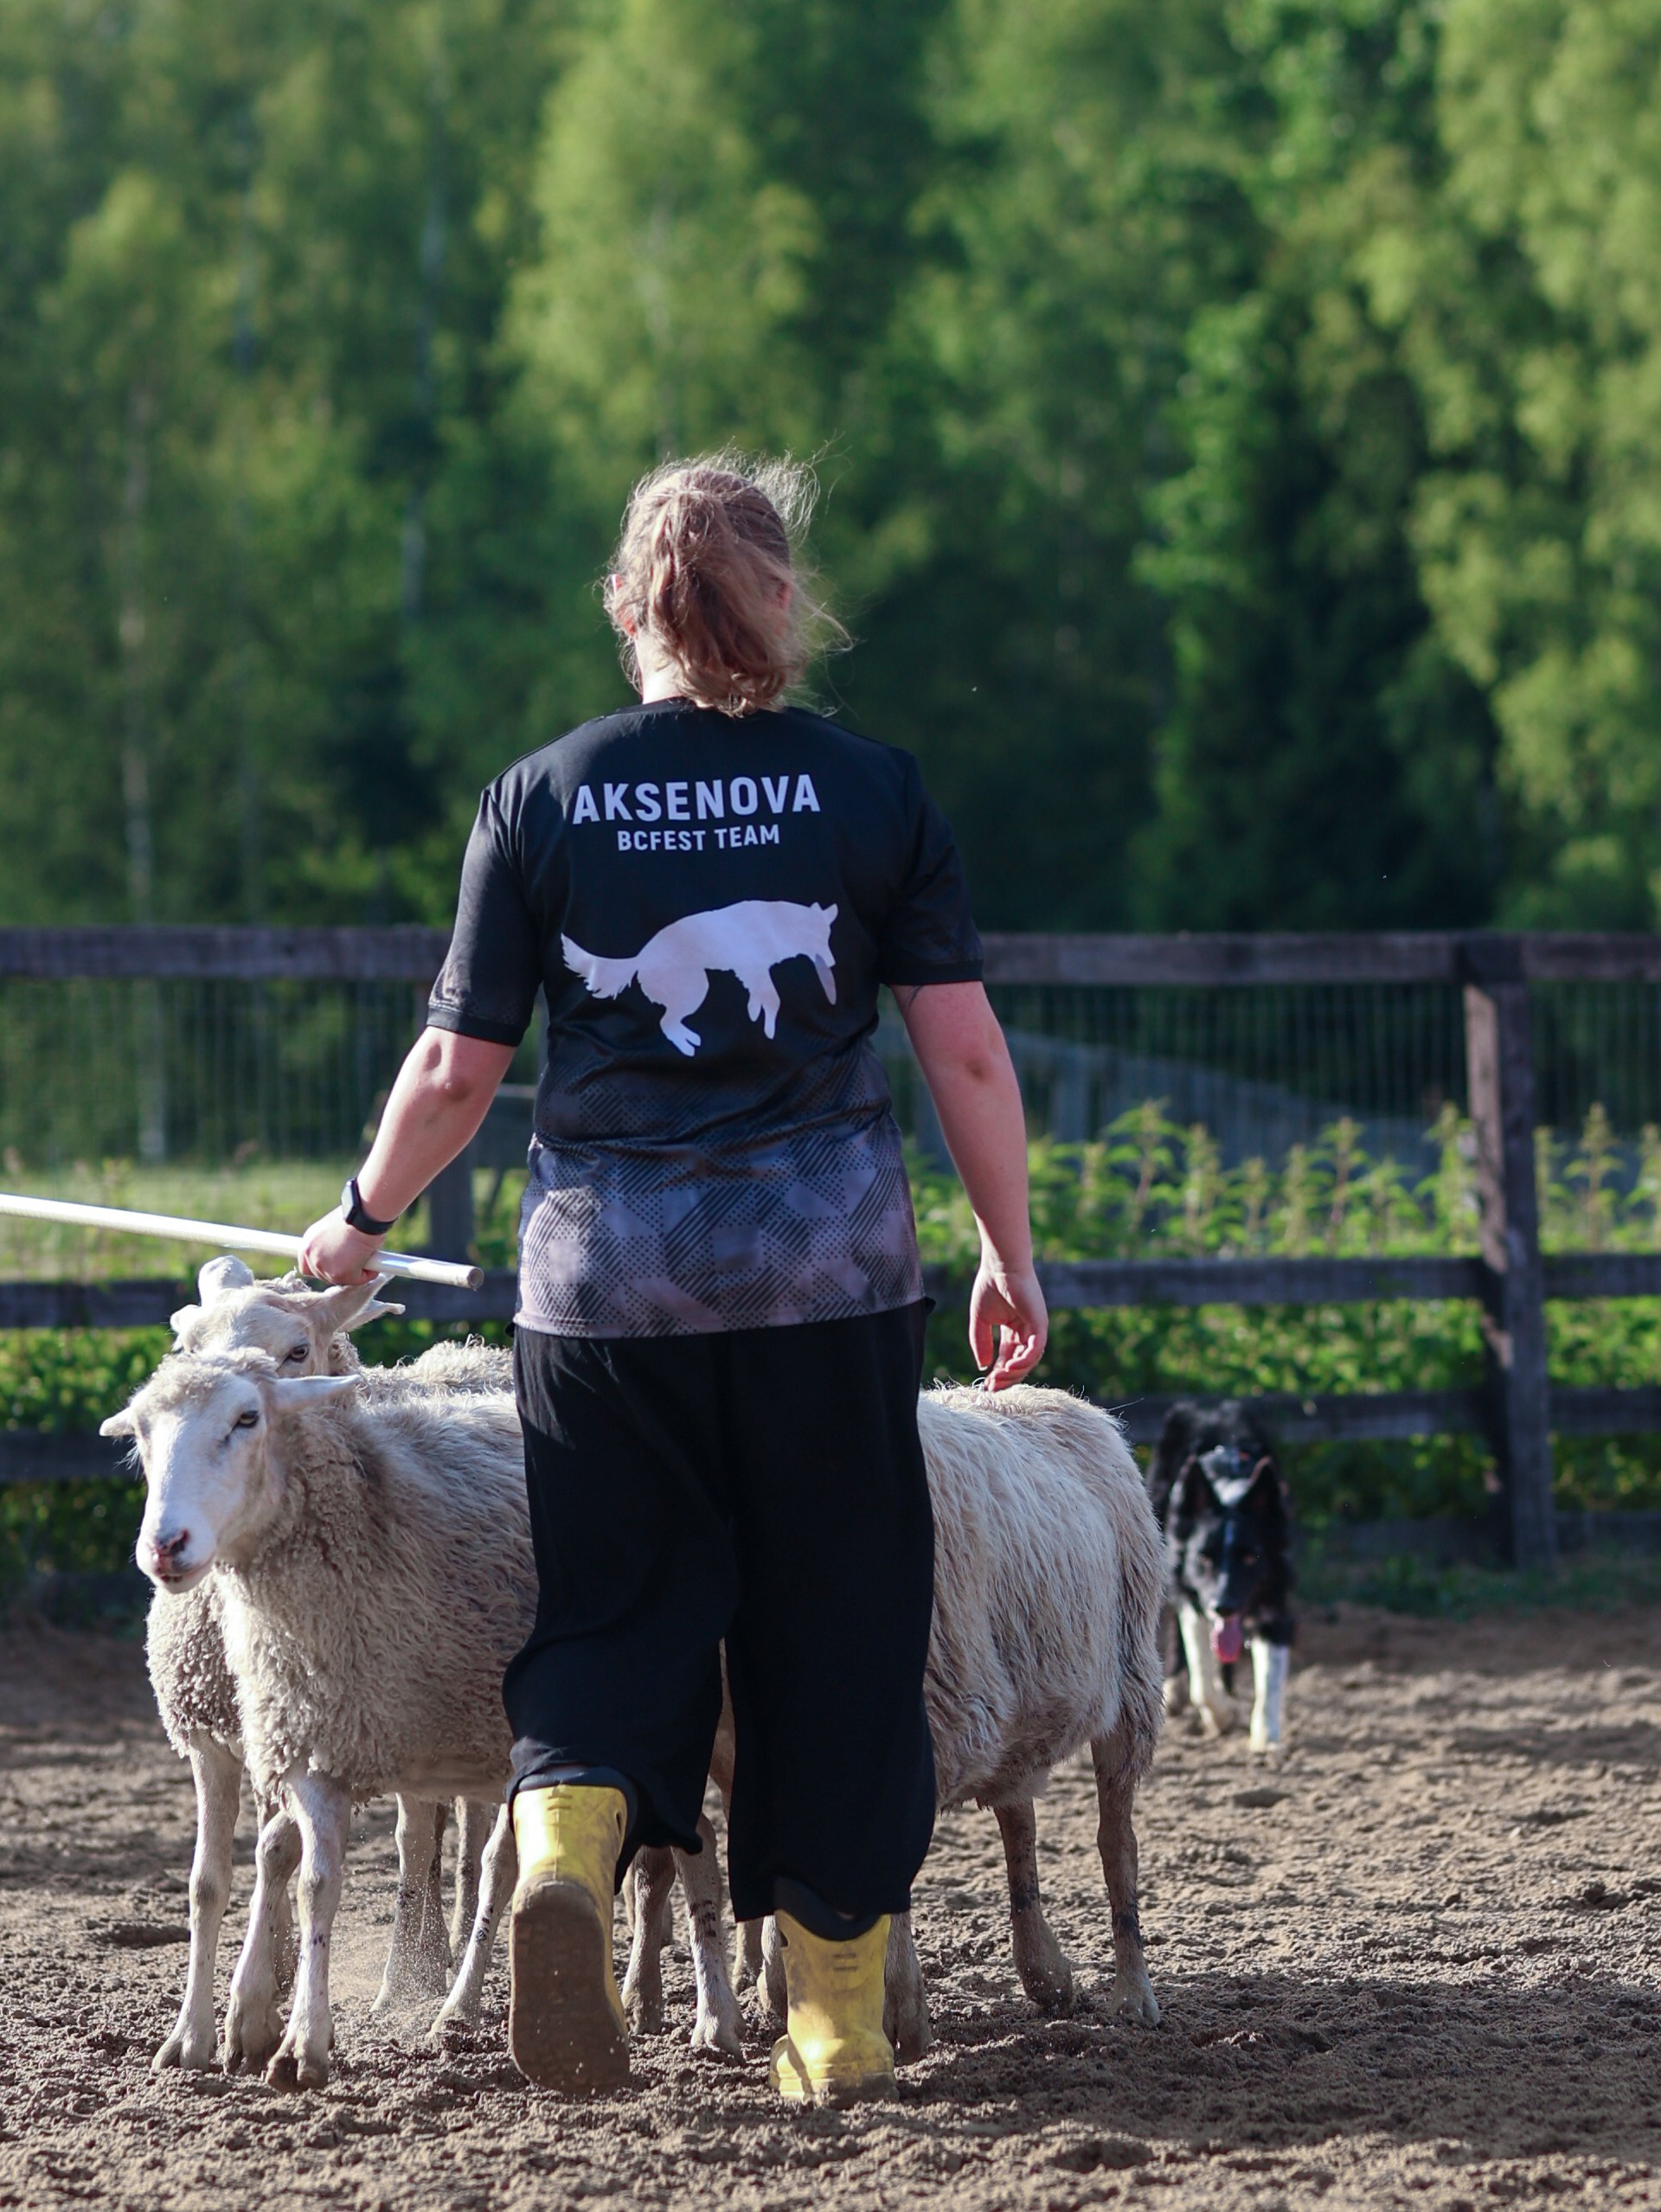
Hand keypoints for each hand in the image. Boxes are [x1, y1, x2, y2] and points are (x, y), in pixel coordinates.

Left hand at [297, 1211, 385, 1286]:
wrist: (363, 1215)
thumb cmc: (356, 1216)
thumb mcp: (336, 1229)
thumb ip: (332, 1243)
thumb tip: (343, 1253)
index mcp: (308, 1241)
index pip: (307, 1265)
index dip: (322, 1267)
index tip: (334, 1265)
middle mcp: (311, 1255)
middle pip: (321, 1275)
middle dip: (339, 1271)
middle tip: (355, 1262)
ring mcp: (322, 1266)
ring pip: (340, 1279)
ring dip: (354, 1272)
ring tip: (366, 1257)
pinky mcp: (338, 1274)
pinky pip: (356, 1280)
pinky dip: (367, 1274)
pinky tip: (372, 1259)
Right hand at [968, 1257, 1047, 1390]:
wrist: (1000, 1267)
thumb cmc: (990, 1286)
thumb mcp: (980, 1320)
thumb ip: (980, 1342)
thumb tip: (982, 1366)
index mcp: (1013, 1330)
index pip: (1008, 1358)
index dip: (998, 1373)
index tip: (986, 1385)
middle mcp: (1027, 1332)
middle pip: (1020, 1364)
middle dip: (1006, 1377)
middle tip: (991, 1386)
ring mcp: (1035, 1329)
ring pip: (1029, 1360)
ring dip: (1014, 1373)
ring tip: (997, 1379)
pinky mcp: (1040, 1324)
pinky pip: (1035, 1349)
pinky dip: (1024, 1361)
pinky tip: (1009, 1367)